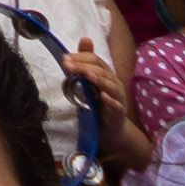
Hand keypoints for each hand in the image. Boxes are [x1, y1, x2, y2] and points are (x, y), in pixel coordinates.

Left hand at [69, 44, 147, 168]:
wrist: (109, 129)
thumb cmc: (96, 104)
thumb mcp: (85, 86)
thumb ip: (78, 72)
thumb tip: (65, 59)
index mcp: (105, 74)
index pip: (94, 60)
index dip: (80, 57)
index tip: (65, 58)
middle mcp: (113, 83)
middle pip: (101, 70)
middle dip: (83, 66)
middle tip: (68, 65)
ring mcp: (118, 97)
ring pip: (111, 85)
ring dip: (99, 79)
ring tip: (87, 75)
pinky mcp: (119, 112)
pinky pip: (117, 105)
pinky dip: (111, 100)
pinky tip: (102, 96)